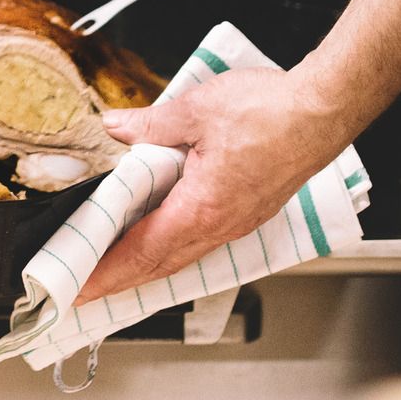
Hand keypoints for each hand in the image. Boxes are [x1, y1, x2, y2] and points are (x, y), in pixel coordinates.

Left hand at [73, 67, 348, 302]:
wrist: (323, 110)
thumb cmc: (272, 112)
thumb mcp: (195, 110)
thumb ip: (150, 125)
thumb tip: (117, 128)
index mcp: (201, 208)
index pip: (141, 251)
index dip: (105, 273)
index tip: (78, 289)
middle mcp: (220, 225)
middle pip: (159, 264)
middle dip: (118, 280)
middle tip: (83, 289)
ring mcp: (237, 222)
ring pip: (183, 255)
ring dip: (145, 266)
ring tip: (113, 269)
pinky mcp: (249, 211)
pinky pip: (202, 240)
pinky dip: (173, 247)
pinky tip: (161, 238)